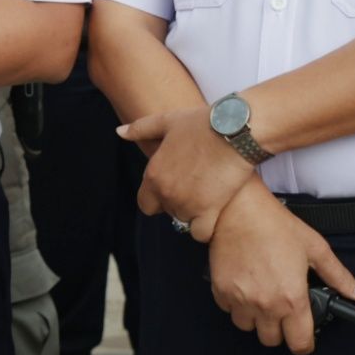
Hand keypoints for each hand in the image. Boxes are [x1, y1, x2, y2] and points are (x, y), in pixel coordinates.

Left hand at [118, 107, 255, 240]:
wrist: (234, 130)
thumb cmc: (201, 124)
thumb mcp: (167, 121)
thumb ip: (140, 129)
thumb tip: (120, 132)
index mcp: (154, 174)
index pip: (145, 204)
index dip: (157, 199)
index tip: (173, 188)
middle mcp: (166, 192)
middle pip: (167, 213)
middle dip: (177, 204)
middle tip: (194, 187)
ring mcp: (187, 204)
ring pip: (184, 221)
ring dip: (193, 214)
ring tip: (207, 194)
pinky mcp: (209, 211)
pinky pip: (201, 233)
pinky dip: (205, 228)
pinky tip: (213, 213)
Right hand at [207, 180, 354, 354]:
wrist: (237, 210)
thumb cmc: (275, 226)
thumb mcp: (315, 248)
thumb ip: (338, 276)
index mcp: (292, 298)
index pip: (299, 343)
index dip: (304, 344)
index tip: (303, 337)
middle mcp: (266, 305)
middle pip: (272, 341)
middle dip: (279, 331)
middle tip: (282, 312)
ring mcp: (241, 300)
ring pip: (248, 328)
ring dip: (256, 320)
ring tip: (262, 300)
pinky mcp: (221, 291)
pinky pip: (229, 311)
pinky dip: (236, 305)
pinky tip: (244, 289)